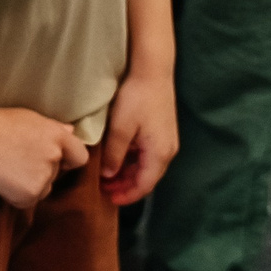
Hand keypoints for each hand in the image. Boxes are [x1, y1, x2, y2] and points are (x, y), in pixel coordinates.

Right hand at [0, 103, 86, 209]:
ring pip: (44, 188)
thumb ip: (54, 128)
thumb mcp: (31, 118)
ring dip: (32, 182)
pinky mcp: (28, 195)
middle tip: (20, 158)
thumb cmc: (0, 122)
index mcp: (58, 137)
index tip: (55, 158)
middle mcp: (54, 158)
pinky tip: (5, 179)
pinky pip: (30, 199)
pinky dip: (19, 193)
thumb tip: (71, 131)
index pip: (80, 157)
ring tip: (9, 167)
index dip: (68, 159)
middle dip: (44, 169)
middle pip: (57, 173)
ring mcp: (42, 177)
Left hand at [96, 70, 177, 205]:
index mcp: (159, 154)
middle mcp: (167, 151)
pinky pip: (148, 155)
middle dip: (126, 186)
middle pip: (147, 178)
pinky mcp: (163, 131)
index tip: (108, 199)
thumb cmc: (137, 98)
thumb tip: (108, 176)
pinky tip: (118, 157)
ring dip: (128, 174)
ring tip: (107, 175)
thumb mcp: (120, 129)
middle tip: (103, 188)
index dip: (126, 196)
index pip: (143, 186)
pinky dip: (133, 161)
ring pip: (147, 167)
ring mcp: (167, 141)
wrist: (153, 71)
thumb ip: (114, 155)